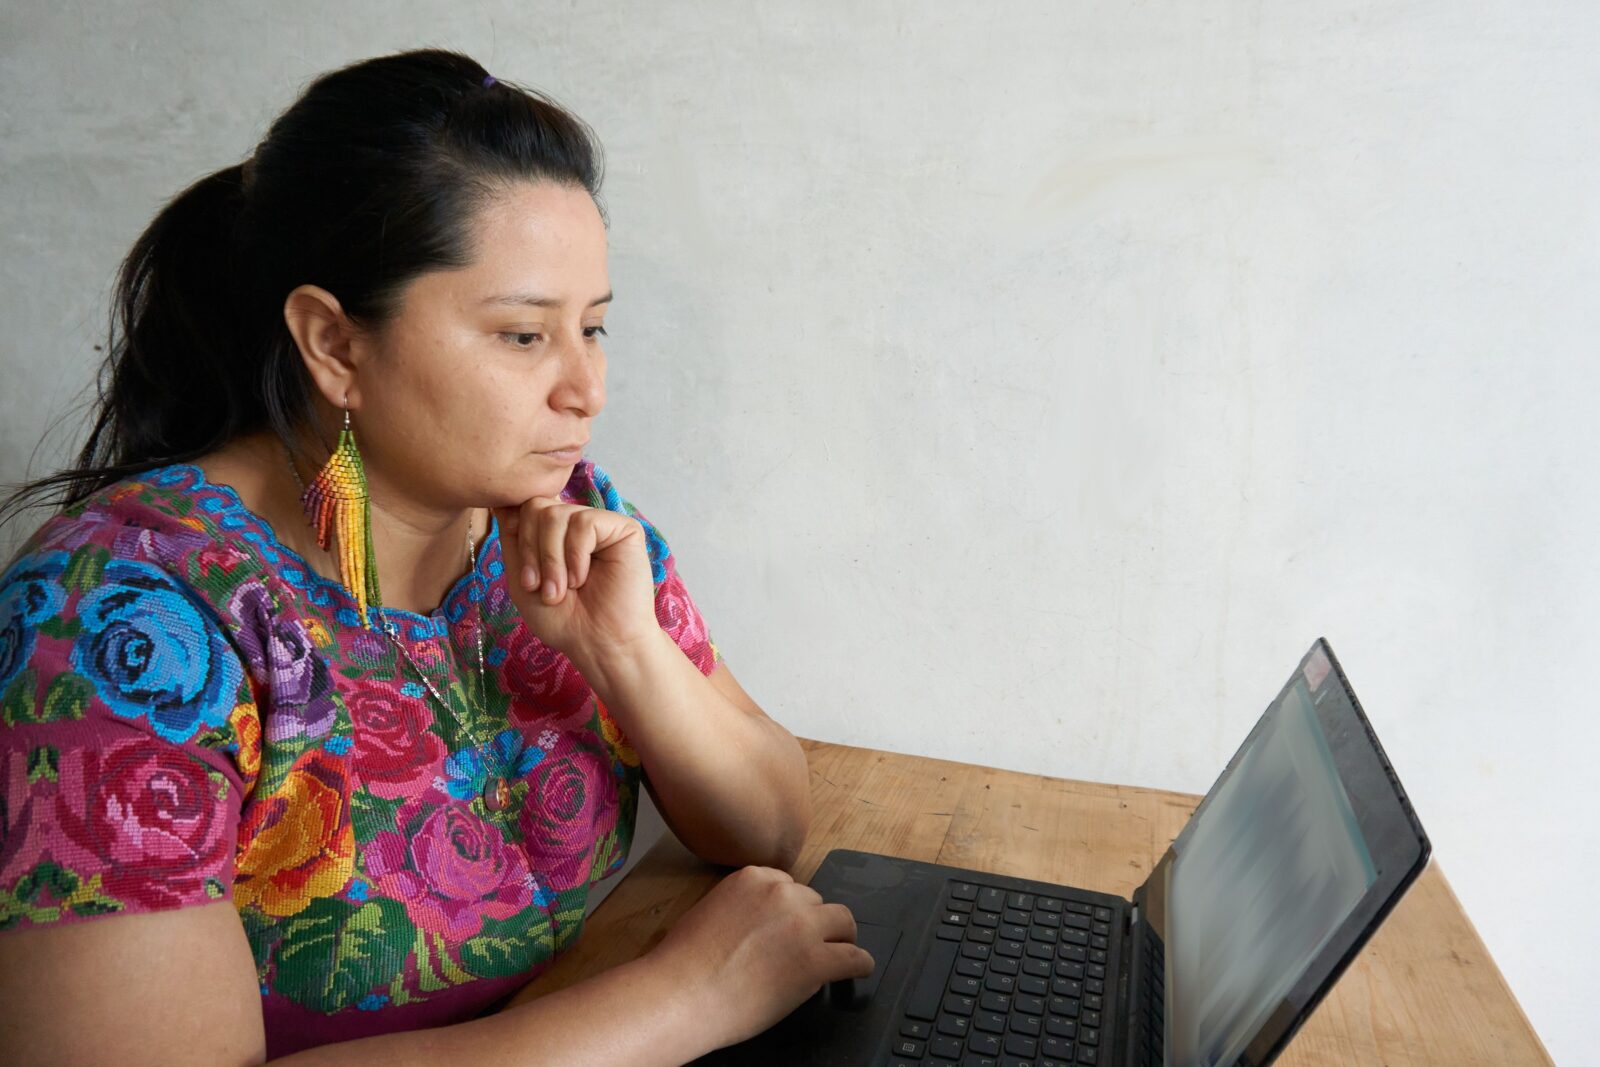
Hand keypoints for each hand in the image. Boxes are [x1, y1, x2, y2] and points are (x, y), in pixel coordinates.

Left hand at [492, 496, 659, 660]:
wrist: (598, 644)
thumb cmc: (562, 619)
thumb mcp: (522, 578)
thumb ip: (513, 540)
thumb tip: (500, 503)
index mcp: (555, 533)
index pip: (525, 506)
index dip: (517, 535)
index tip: (526, 578)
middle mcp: (577, 523)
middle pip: (537, 505)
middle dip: (531, 550)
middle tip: (541, 588)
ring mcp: (601, 524)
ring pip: (556, 514)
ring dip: (552, 560)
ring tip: (562, 590)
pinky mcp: (624, 529)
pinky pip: (584, 523)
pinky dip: (575, 556)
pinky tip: (583, 579)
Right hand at [644, 865, 875, 1051]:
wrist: (683, 993)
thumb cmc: (684, 963)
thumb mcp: (711, 911)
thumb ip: (743, 907)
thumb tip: (762, 925)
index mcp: (753, 878)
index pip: (789, 885)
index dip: (792, 909)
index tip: (792, 924)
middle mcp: (782, 894)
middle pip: (816, 901)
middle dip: (813, 923)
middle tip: (808, 945)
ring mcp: (802, 926)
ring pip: (842, 921)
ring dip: (841, 937)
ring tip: (841, 952)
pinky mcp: (815, 961)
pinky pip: (854, 957)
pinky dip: (859, 964)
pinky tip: (859, 970)